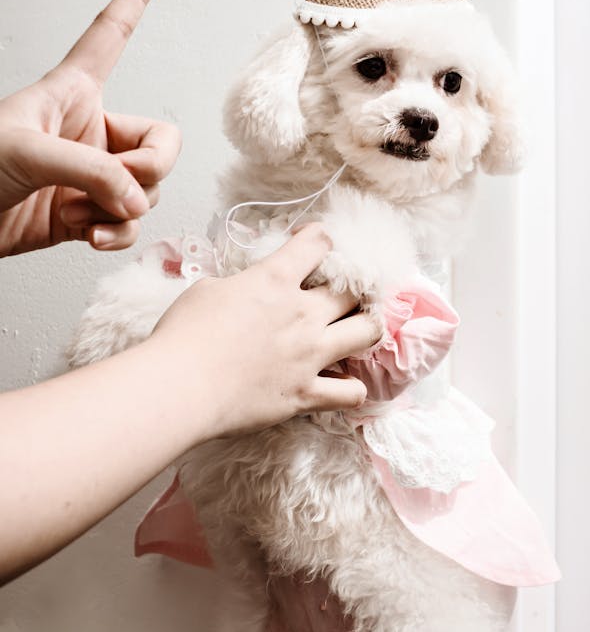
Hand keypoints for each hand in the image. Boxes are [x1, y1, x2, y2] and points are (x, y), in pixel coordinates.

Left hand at [0, 0, 180, 256]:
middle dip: (149, 169)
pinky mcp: (85, 214)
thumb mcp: (26, 152)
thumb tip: (136, 200)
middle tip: (120, 184)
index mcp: (72, 92)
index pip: (110, 35)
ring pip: (145, 189)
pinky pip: (128, 222)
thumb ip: (91, 172)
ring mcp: (90, 176)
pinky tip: (89, 235)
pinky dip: (115, 234)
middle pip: (159, 143)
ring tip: (80, 212)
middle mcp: (89, 133)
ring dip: (121, 209)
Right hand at [152, 223, 382, 434]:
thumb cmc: (182, 337)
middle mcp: (303, 313)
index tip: (311, 244)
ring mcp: (310, 354)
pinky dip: (352, 388)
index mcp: (275, 279)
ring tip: (356, 331)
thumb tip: (245, 291)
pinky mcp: (307, 393)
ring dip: (366, 327)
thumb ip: (238, 285)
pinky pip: (352, 392)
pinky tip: (342, 383)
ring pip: (368, 331)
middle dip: (350, 288)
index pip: (318, 243)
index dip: (319, 238)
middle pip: (352, 289)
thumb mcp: (206, 290)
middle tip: (339, 295)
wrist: (179, 387)